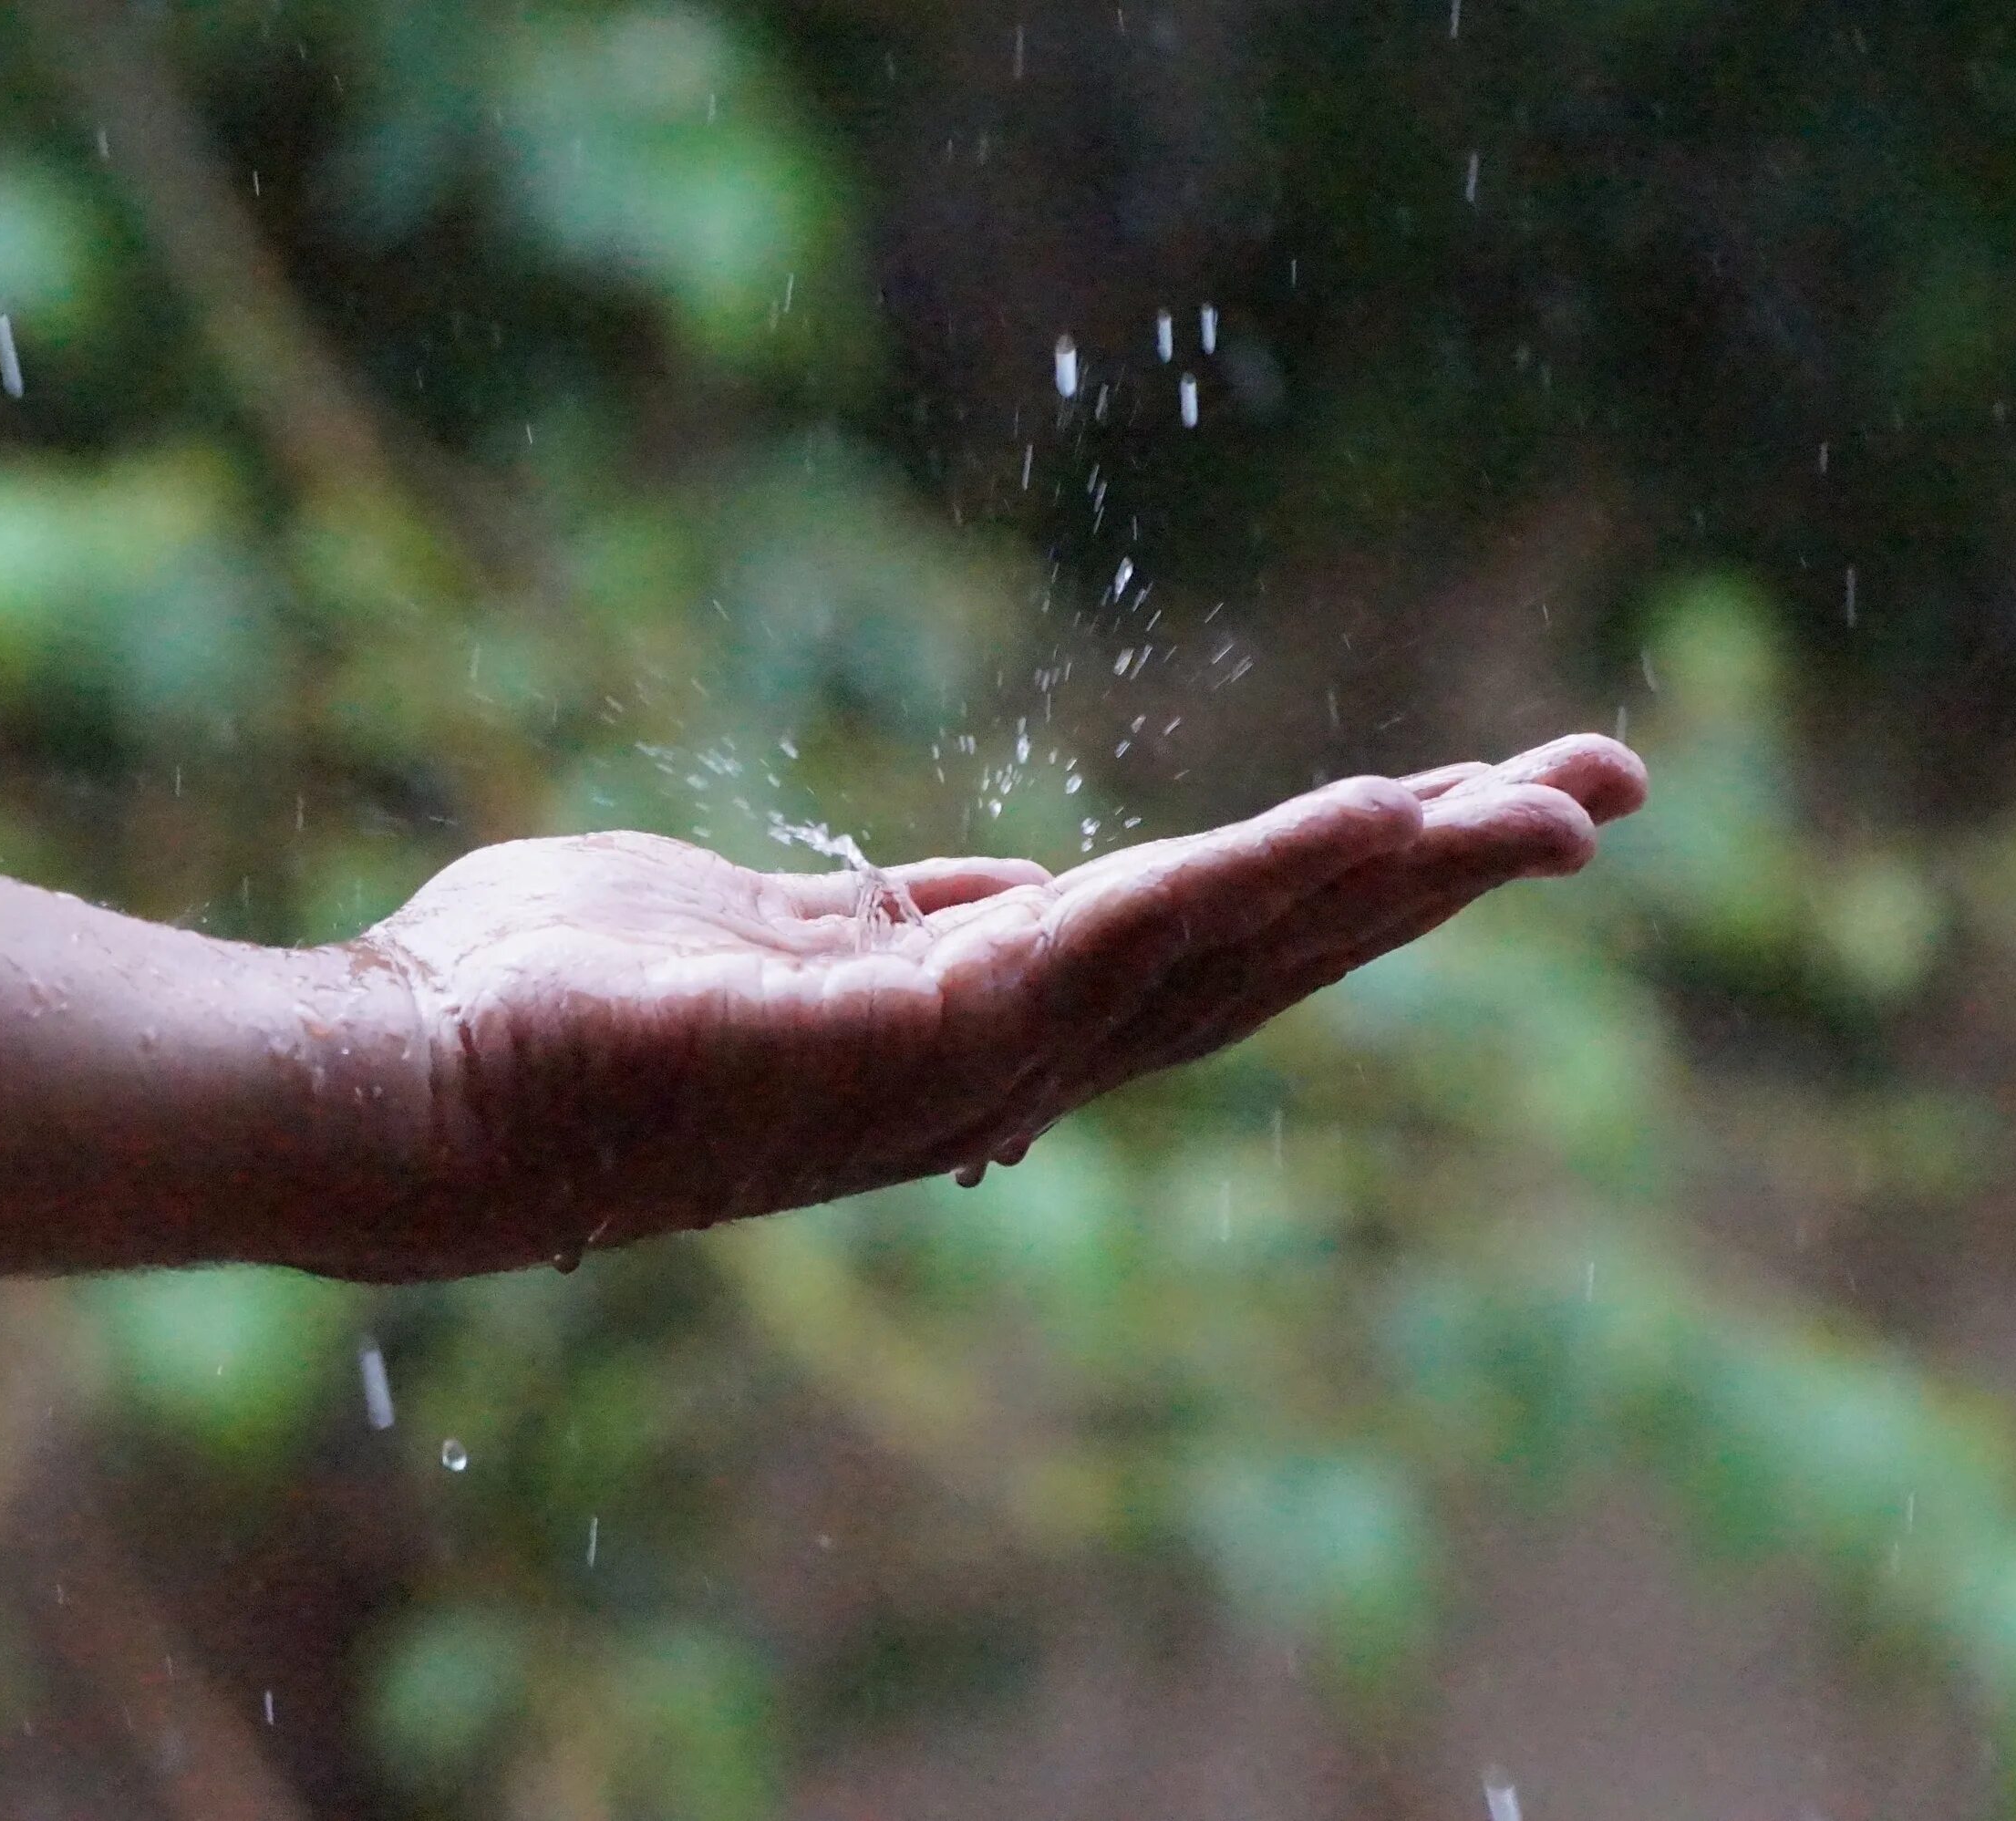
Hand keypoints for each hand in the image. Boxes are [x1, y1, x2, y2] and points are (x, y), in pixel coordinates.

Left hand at [357, 734, 1645, 1269]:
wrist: (408, 1081)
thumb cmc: (560, 1003)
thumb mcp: (780, 931)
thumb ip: (914, 919)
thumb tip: (1025, 889)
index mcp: (977, 1022)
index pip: (1209, 948)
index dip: (1352, 883)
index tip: (1482, 802)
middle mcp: (999, 1061)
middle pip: (1263, 959)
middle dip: (1435, 879)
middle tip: (1607, 791)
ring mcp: (957, 1062)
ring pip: (1223, 956)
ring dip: (1387, 877)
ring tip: (1539, 804)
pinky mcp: (895, 1038)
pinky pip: (1104, 951)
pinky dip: (1245, 883)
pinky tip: (1362, 819)